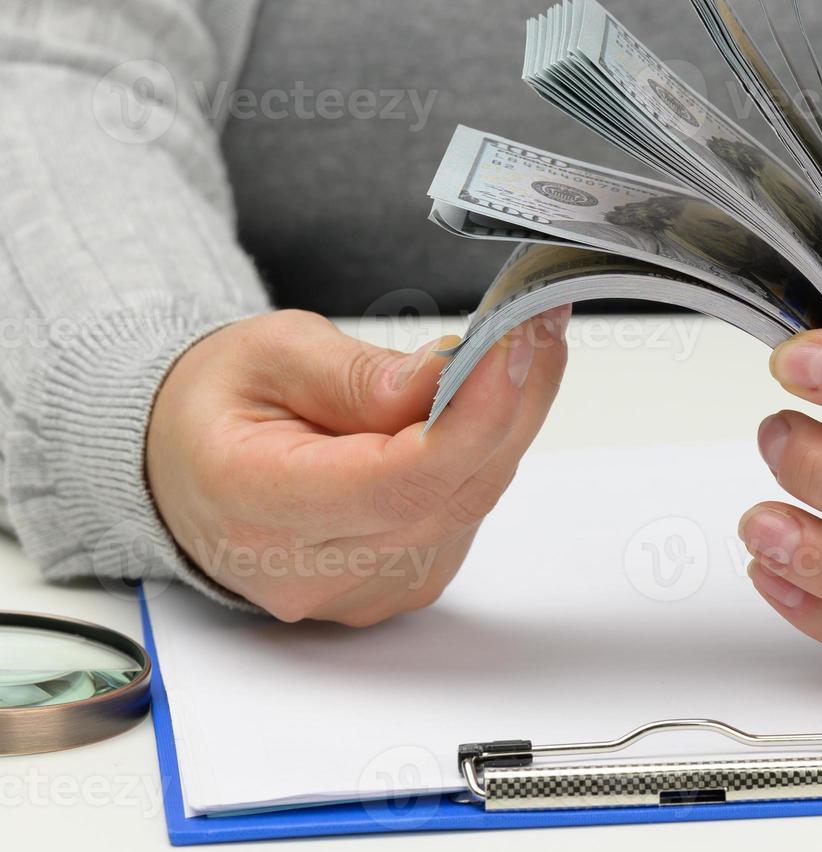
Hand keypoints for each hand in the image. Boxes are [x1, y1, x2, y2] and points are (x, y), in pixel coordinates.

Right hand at [146, 308, 567, 624]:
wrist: (190, 469)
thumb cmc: (219, 407)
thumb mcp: (270, 354)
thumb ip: (359, 375)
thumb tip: (449, 374)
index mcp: (256, 508)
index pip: (396, 483)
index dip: (473, 416)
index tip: (516, 344)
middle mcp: (312, 571)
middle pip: (450, 494)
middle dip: (510, 403)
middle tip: (539, 325)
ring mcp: (363, 588)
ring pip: (470, 504)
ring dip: (506, 424)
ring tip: (516, 350)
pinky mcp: (399, 583)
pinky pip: (465, 515)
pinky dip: (485, 454)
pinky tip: (485, 404)